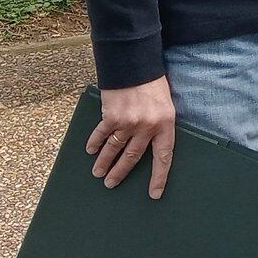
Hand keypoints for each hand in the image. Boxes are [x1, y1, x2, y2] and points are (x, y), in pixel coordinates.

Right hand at [88, 76, 175, 198]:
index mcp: (165, 124)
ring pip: (114, 149)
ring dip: (104, 163)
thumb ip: (159, 125)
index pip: (164, 157)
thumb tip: (150, 146)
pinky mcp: (112, 115)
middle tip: (111, 184)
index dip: (159, 177)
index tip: (155, 194)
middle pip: (132, 157)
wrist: (137, 64)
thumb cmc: (154, 85)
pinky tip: (91, 150)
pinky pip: (102, 134)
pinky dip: (95, 143)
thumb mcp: (165, 105)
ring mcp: (128, 122)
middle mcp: (147, 127)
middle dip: (120, 173)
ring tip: (98, 173)